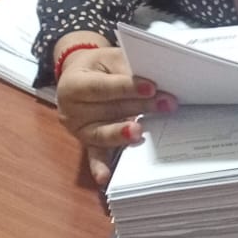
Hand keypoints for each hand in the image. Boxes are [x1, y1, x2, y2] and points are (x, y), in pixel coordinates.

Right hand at [54, 41, 175, 188]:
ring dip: (124, 133)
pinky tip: (105, 177)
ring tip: (140, 132)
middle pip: (107, 110)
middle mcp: (71, 110)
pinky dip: (100, 167)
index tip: (151, 87)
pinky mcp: (87, 143)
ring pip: (103, 133)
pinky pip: (95, 155)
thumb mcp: (109, 59)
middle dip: (139, 107)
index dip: (126, 87)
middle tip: (166, 104)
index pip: (101, 87)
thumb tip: (154, 83)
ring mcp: (78, 130)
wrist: (79, 77)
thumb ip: (127, 69)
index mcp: (73, 84)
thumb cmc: (98, 67)